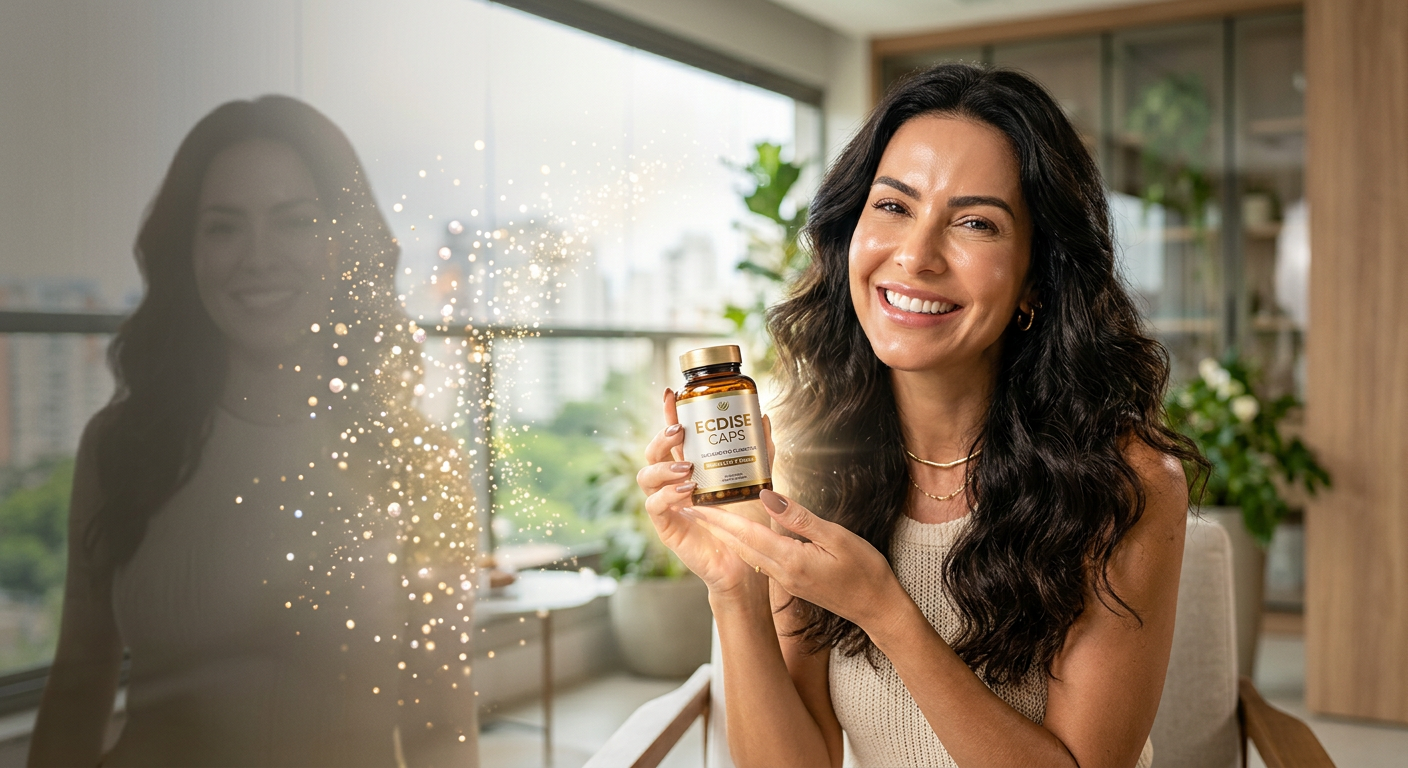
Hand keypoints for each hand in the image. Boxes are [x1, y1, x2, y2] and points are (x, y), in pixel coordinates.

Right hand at [636, 388, 774, 594]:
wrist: (747, 563)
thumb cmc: (747, 522)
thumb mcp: (756, 481)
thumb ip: (760, 452)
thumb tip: (764, 419)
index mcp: (689, 469)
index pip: (673, 438)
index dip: (668, 415)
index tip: (672, 394)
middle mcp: (673, 484)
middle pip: (652, 453)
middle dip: (661, 438)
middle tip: (679, 431)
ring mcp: (667, 505)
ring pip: (645, 477)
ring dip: (663, 467)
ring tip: (687, 467)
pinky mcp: (666, 527)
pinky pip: (654, 505)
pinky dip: (667, 494)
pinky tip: (687, 490)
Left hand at [680, 490, 906, 635]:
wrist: (877, 609)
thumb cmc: (865, 571)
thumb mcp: (838, 538)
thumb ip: (800, 518)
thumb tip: (768, 496)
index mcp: (791, 561)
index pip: (747, 534)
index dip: (720, 518)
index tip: (697, 505)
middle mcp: (782, 573)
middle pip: (740, 545)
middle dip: (714, 526)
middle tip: (690, 506)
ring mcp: (786, 581)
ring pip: (748, 553)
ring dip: (727, 535)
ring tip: (708, 516)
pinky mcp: (792, 582)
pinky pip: (762, 560)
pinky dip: (746, 544)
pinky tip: (741, 535)